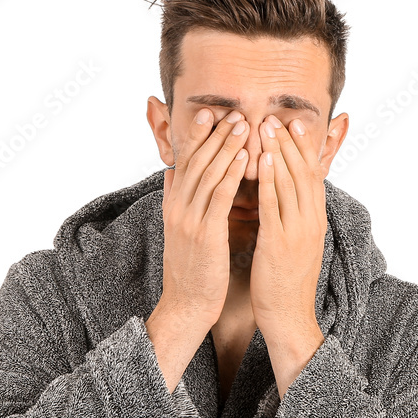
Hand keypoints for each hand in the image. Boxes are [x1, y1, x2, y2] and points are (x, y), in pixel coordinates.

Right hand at [159, 109, 249, 327]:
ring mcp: (189, 221)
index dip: (197, 137)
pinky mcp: (205, 235)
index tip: (210, 114)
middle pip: (196, 162)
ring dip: (226, 147)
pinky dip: (231, 174)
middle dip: (215, 135)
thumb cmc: (192, 271)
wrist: (187, 305)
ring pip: (208, 174)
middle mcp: (178, 209)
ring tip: (243, 125)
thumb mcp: (178, 231)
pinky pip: (219, 197)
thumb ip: (176, 200)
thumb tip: (172, 173)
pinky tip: (245, 158)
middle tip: (233, 112)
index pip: (185, 163)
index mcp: (173, 206)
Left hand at [250, 114, 327, 339]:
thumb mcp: (294, 244)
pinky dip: (270, 181)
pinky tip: (262, 161)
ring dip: (279, 152)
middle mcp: (312, 222)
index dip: (302, 149)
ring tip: (267, 128)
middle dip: (290, 143)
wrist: (289, 317)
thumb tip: (283, 198)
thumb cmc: (286, 282)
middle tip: (278, 116)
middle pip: (303, 173)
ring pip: (291, 184)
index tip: (292, 125)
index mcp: (315, 221)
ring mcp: (298, 232)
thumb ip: (291, 219)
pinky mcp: (280, 244)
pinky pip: (275, 206)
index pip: (311, 176)